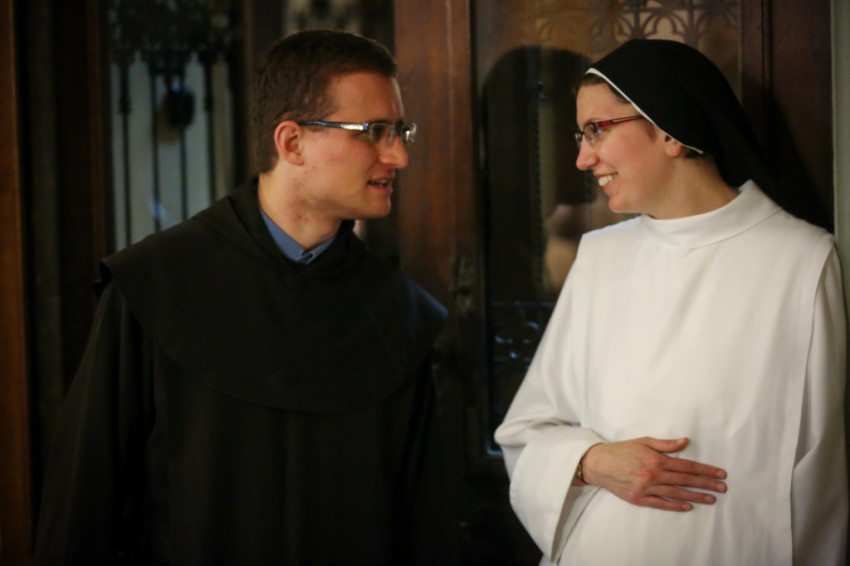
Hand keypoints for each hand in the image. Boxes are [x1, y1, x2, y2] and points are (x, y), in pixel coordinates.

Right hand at [580, 437, 726, 511]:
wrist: (598, 464)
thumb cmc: (621, 450)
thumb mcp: (643, 441)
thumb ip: (665, 444)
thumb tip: (685, 442)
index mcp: (656, 459)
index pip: (687, 466)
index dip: (706, 470)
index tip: (720, 474)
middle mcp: (653, 475)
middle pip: (685, 481)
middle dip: (706, 484)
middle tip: (722, 488)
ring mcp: (647, 488)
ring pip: (676, 493)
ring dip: (696, 496)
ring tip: (711, 499)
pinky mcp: (639, 499)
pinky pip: (661, 504)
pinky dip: (675, 505)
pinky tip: (688, 506)